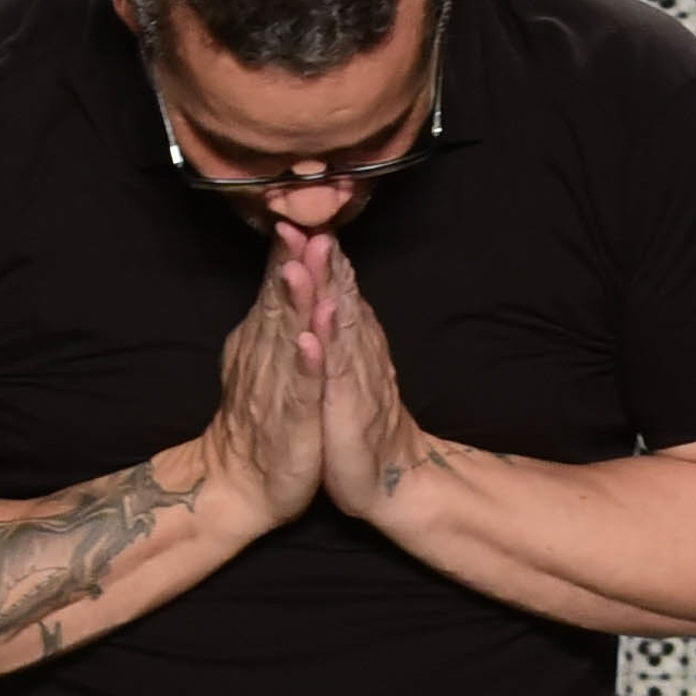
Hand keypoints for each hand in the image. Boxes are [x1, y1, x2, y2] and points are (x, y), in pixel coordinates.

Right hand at [194, 225, 328, 540]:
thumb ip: (272, 316)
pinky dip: (303, 364)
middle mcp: (264, 357)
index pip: (275, 288)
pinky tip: (308, 341)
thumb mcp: (266, 359)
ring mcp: (276, 387)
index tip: (295, 213)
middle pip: (278, 303)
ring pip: (286, 338)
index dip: (285, 252)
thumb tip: (280, 271)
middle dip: (290, 264)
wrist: (238, 483)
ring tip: (298, 266)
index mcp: (263, 341)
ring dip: (292, 303)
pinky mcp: (289, 420)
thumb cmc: (259, 420)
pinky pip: (298, 389)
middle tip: (299, 224)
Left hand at [311, 242, 436, 518]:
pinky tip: (316, 330)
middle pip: (343, 297)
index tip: (308, 216)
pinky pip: (336, 378)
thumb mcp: (346, 370)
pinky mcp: (349, 412)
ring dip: (328, 291)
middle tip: (312, 219)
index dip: (325, 254)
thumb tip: (335, 291)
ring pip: (341, 328)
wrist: (388, 479)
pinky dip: (328, 352)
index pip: (339, 289)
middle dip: (326, 259)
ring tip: (316, 254)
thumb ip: (343, 330)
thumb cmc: (359, 424)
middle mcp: (360, 353)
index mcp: (355, 342)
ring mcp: (356, 381)